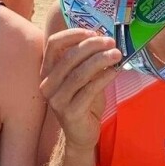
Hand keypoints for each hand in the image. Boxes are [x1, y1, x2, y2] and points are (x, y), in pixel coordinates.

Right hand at [39, 29, 121, 150]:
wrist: (82, 134)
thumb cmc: (84, 102)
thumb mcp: (84, 77)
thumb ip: (88, 60)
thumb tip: (105, 39)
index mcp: (48, 71)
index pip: (53, 44)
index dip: (73, 34)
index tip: (93, 31)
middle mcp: (47, 84)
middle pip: (69, 57)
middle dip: (92, 46)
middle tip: (112, 42)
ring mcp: (56, 99)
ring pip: (79, 73)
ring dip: (100, 60)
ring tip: (117, 54)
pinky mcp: (69, 112)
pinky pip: (89, 90)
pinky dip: (104, 78)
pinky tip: (115, 71)